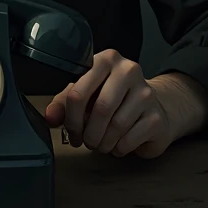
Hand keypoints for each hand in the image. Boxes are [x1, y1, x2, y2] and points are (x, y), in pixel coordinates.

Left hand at [44, 49, 174, 158]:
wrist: (151, 108)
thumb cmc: (113, 99)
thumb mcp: (85, 95)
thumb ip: (63, 103)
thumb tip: (50, 117)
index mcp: (105, 60)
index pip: (79, 91)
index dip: (71, 118)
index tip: (72, 131)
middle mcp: (128, 70)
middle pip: (100, 109)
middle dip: (89, 133)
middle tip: (86, 141)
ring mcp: (146, 92)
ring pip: (116, 125)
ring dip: (103, 142)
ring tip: (101, 143)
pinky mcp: (157, 116)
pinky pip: (130, 139)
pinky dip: (119, 148)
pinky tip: (118, 144)